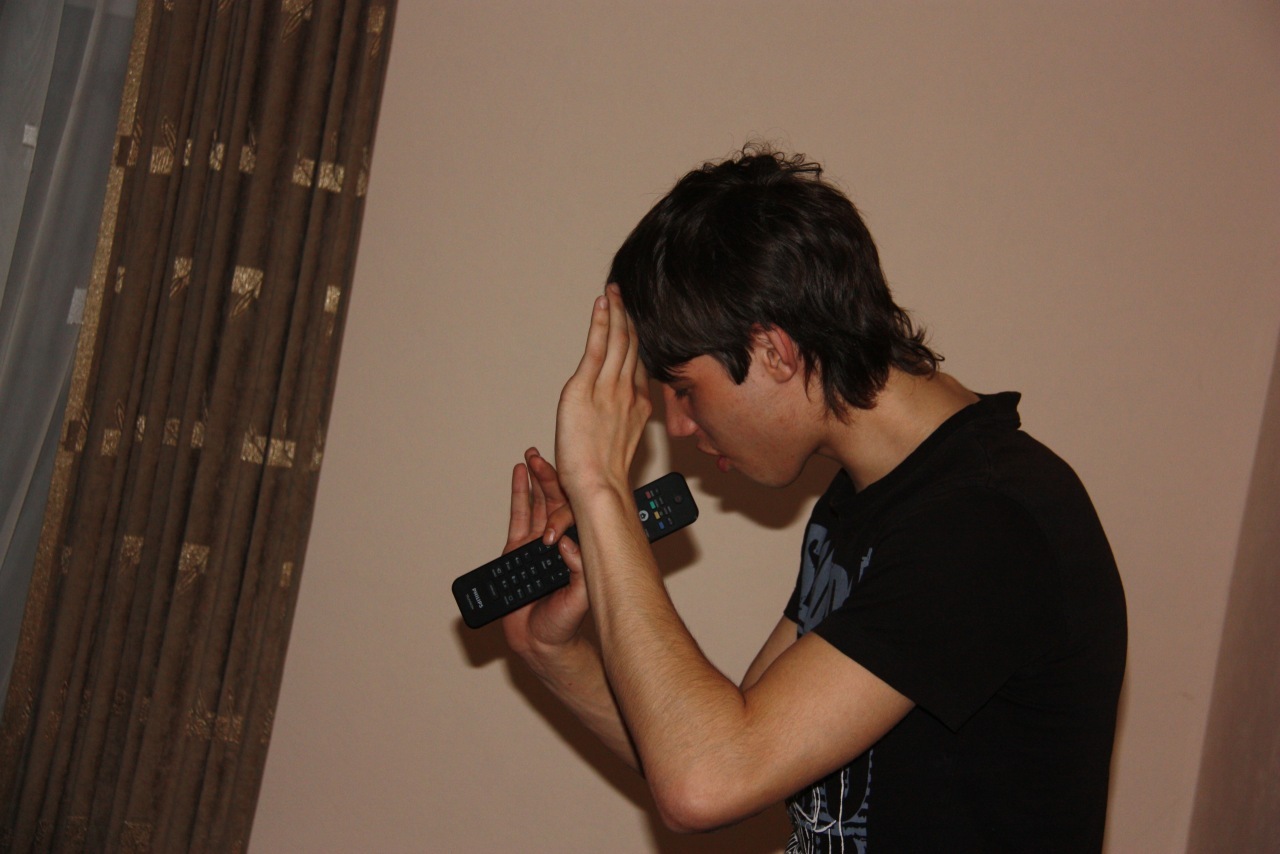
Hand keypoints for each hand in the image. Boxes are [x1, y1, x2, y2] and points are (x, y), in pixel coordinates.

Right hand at [501, 448, 589, 654]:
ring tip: (532, 457)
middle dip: (551, 476)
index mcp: (581, 548)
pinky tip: (518, 476)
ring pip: (539, 504)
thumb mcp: (580, 596)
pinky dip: (518, 495)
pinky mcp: (517, 551)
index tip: (574, 471)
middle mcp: (561, 541)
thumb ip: (579, 570)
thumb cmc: (566, 624)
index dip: (575, 491)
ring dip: (535, 479)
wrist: (541, 644)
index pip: (579, 511)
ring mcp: (539, 544)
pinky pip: (518, 518)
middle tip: (545, 456)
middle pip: (557, 501)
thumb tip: (569, 545)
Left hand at [555, 285, 652, 497]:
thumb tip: (618, 415)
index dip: (639, 339)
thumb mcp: (623, 443)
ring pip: (618, 341)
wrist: (599, 486)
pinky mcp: (585, 388)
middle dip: (629, 317)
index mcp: (639, 405)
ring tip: (614, 291)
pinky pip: (598, 348)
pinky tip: (602, 305)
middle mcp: (628, 392)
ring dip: (616, 312)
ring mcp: (608, 388)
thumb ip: (625, 422)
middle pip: (633, 346)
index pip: (640, 363)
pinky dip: (601, 323)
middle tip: (627, 295)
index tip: (637, 321)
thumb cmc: (605, 475)